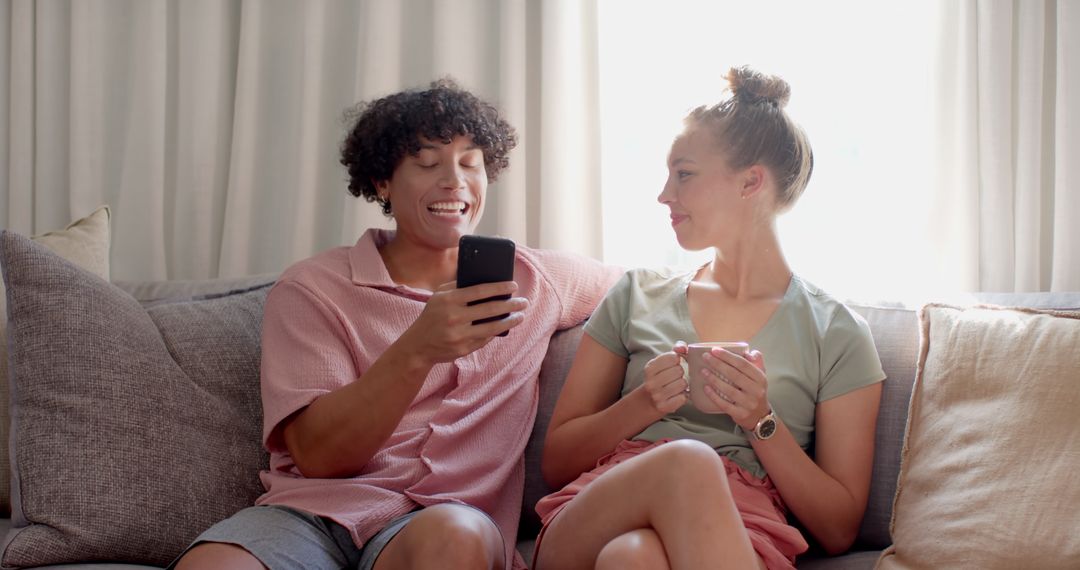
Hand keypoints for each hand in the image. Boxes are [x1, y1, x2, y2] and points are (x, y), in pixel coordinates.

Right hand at [399, 280, 528, 365]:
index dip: (499, 288)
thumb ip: (457, 285)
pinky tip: (504, 326)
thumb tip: (484, 277)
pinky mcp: (464, 349)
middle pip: (490, 309)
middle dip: (511, 305)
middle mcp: (454, 317)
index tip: (513, 286)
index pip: (480, 291)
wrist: (418, 345)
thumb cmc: (432, 315)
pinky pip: (485, 338)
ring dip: (510, 321)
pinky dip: (496, 331)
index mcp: (449, 300)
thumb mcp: (439, 296)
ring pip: (493, 327)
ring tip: (521, 315)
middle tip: (524, 302)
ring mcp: (460, 335)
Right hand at [641, 341, 689, 415]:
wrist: (649, 400)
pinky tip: (677, 395)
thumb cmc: (662, 376)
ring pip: (682, 384)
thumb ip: (678, 348)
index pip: (673, 357)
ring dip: (683, 385)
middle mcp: (651, 382)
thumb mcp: (665, 361)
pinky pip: (683, 398)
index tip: (673, 365)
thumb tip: (682, 348)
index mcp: (650, 368)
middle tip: (675, 378)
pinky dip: (683, 396)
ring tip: (677, 386)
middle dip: (681, 373)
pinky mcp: (664, 407)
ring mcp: (656, 395)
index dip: (677, 361)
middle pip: (679, 370)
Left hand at [698, 348, 769, 429]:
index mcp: (760, 378)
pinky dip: (714, 396)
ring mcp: (748, 404)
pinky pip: (725, 404)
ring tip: (703, 371)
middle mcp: (756, 391)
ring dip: (714, 379)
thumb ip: (756, 361)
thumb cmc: (755, 391)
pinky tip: (706, 388)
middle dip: (718, 364)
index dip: (728, 356)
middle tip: (705, 357)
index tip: (715, 350)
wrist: (759, 416)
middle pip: (735, 375)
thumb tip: (747, 352)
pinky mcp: (740, 414)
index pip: (743, 364)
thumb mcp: (760, 375)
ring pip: (729, 390)